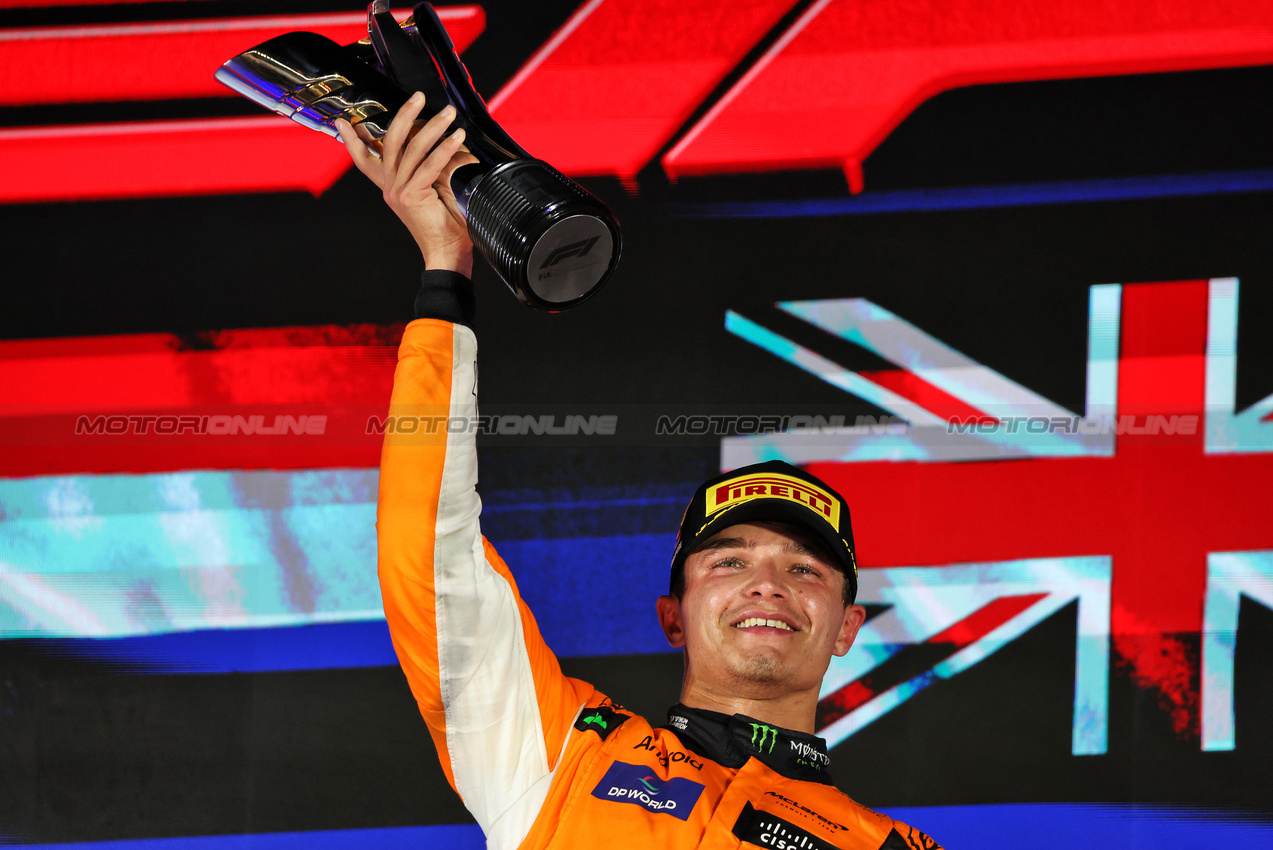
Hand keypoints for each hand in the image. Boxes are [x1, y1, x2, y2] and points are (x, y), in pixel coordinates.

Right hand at [337, 93, 478, 275]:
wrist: (448, 256)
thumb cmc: (448, 227)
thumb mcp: (437, 191)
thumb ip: (434, 169)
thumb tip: (448, 144)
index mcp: (391, 187)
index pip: (367, 159)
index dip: (354, 140)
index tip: (345, 122)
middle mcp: (390, 188)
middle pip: (389, 142)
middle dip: (404, 115)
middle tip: (419, 97)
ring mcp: (398, 191)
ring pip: (411, 148)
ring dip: (432, 126)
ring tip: (450, 113)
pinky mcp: (411, 196)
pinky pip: (428, 165)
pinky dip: (445, 149)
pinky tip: (457, 137)